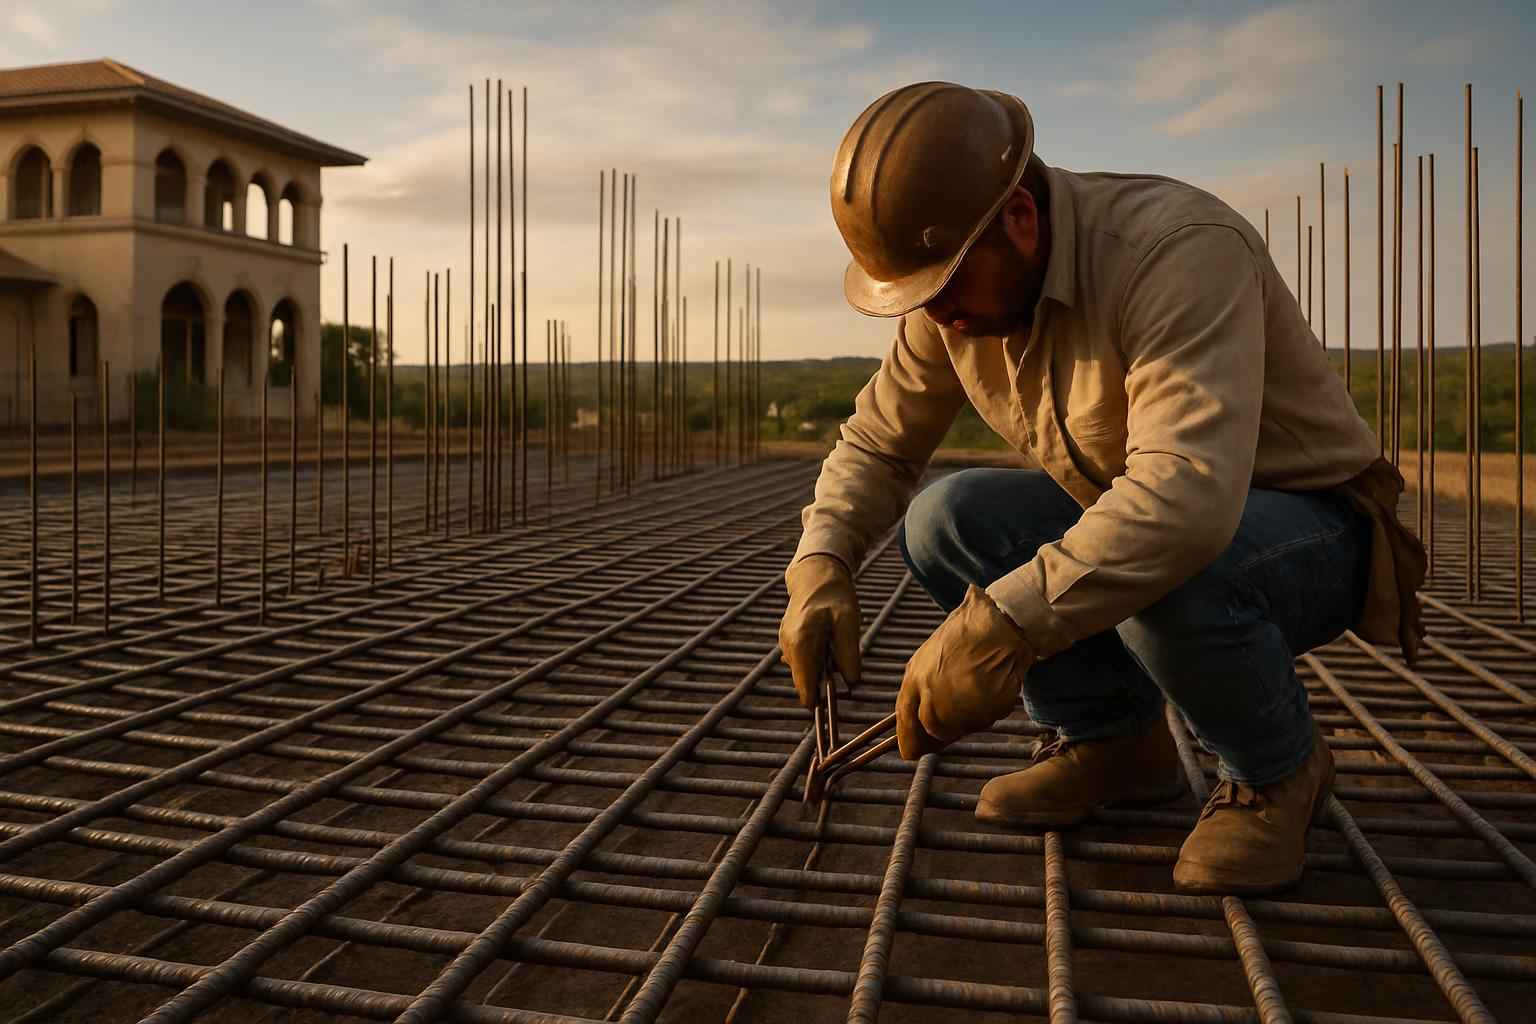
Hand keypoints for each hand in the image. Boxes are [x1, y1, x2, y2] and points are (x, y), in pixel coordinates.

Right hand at [779, 554, 861, 707]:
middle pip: (805, 681)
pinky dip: (816, 660)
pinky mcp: (786, 641)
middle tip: (844, 666)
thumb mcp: (849, 622)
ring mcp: (784, 643)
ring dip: (821, 670)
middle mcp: (788, 645)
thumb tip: (851, 684)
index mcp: (801, 641)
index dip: (819, 701)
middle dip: (823, 682)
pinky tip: (827, 643)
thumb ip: (849, 654)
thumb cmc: (835, 596)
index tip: (834, 706)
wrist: (815, 574)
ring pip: (804, 672)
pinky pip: (802, 661)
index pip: (805, 686)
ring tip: (835, 646)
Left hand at [897, 583, 1034, 758]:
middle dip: (944, 730)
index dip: (909, 740)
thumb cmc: (966, 635)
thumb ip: (920, 688)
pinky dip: (989, 712)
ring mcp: (959, 704)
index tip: (913, 750)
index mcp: (915, 678)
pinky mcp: (984, 710)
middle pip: (934, 731)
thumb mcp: (930, 656)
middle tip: (957, 719)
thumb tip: (918, 720)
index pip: (905, 722)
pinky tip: (990, 688)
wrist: (1000, 625)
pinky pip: (984, 722)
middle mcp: (933, 694)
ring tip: (977, 691)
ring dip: (968, 719)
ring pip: (961, 728)